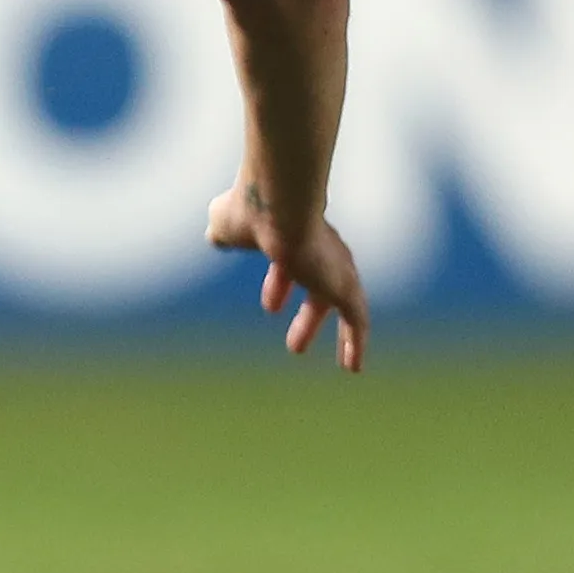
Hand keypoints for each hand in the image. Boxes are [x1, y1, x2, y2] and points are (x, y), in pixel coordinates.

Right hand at [208, 180, 368, 370]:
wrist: (277, 204)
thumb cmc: (249, 210)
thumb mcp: (226, 224)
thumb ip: (225, 232)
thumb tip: (216, 237)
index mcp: (295, 234)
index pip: (292, 263)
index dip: (281, 285)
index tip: (271, 307)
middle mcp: (323, 250)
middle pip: (321, 289)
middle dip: (310, 316)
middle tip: (295, 345)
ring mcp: (337, 269)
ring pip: (345, 306)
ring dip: (341, 337)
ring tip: (344, 364)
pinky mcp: (345, 287)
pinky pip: (357, 321)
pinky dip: (356, 344)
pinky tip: (353, 368)